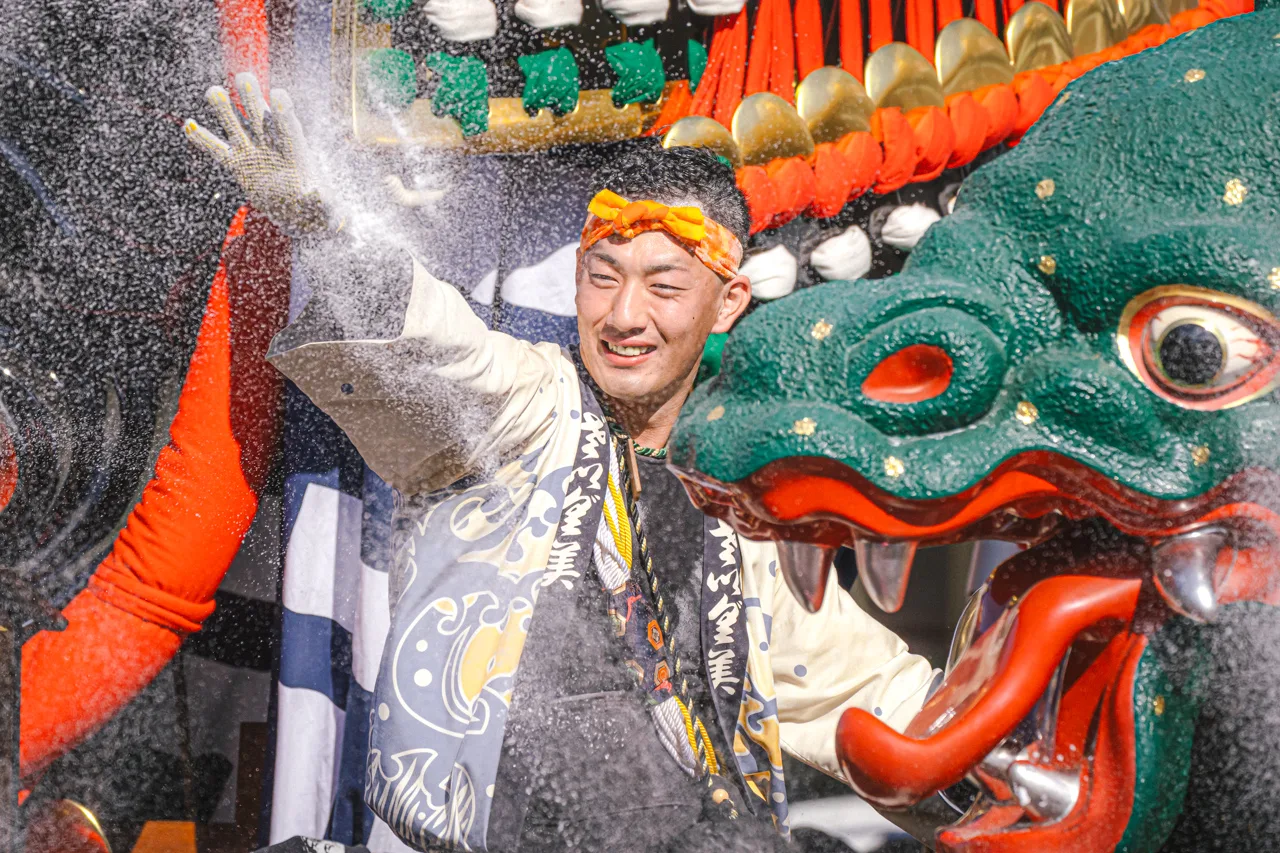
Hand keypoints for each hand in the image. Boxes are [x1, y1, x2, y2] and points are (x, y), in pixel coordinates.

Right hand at [184, 73, 337, 236]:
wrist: (301, 214)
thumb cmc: (319, 209)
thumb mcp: (325, 207)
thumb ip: (321, 199)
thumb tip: (315, 193)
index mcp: (297, 149)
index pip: (288, 125)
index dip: (283, 111)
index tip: (278, 95)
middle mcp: (273, 144)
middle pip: (261, 116)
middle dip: (253, 97)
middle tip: (244, 77)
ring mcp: (253, 152)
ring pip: (236, 126)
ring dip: (225, 109)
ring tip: (214, 92)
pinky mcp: (238, 165)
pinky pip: (218, 150)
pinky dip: (203, 139)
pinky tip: (189, 125)